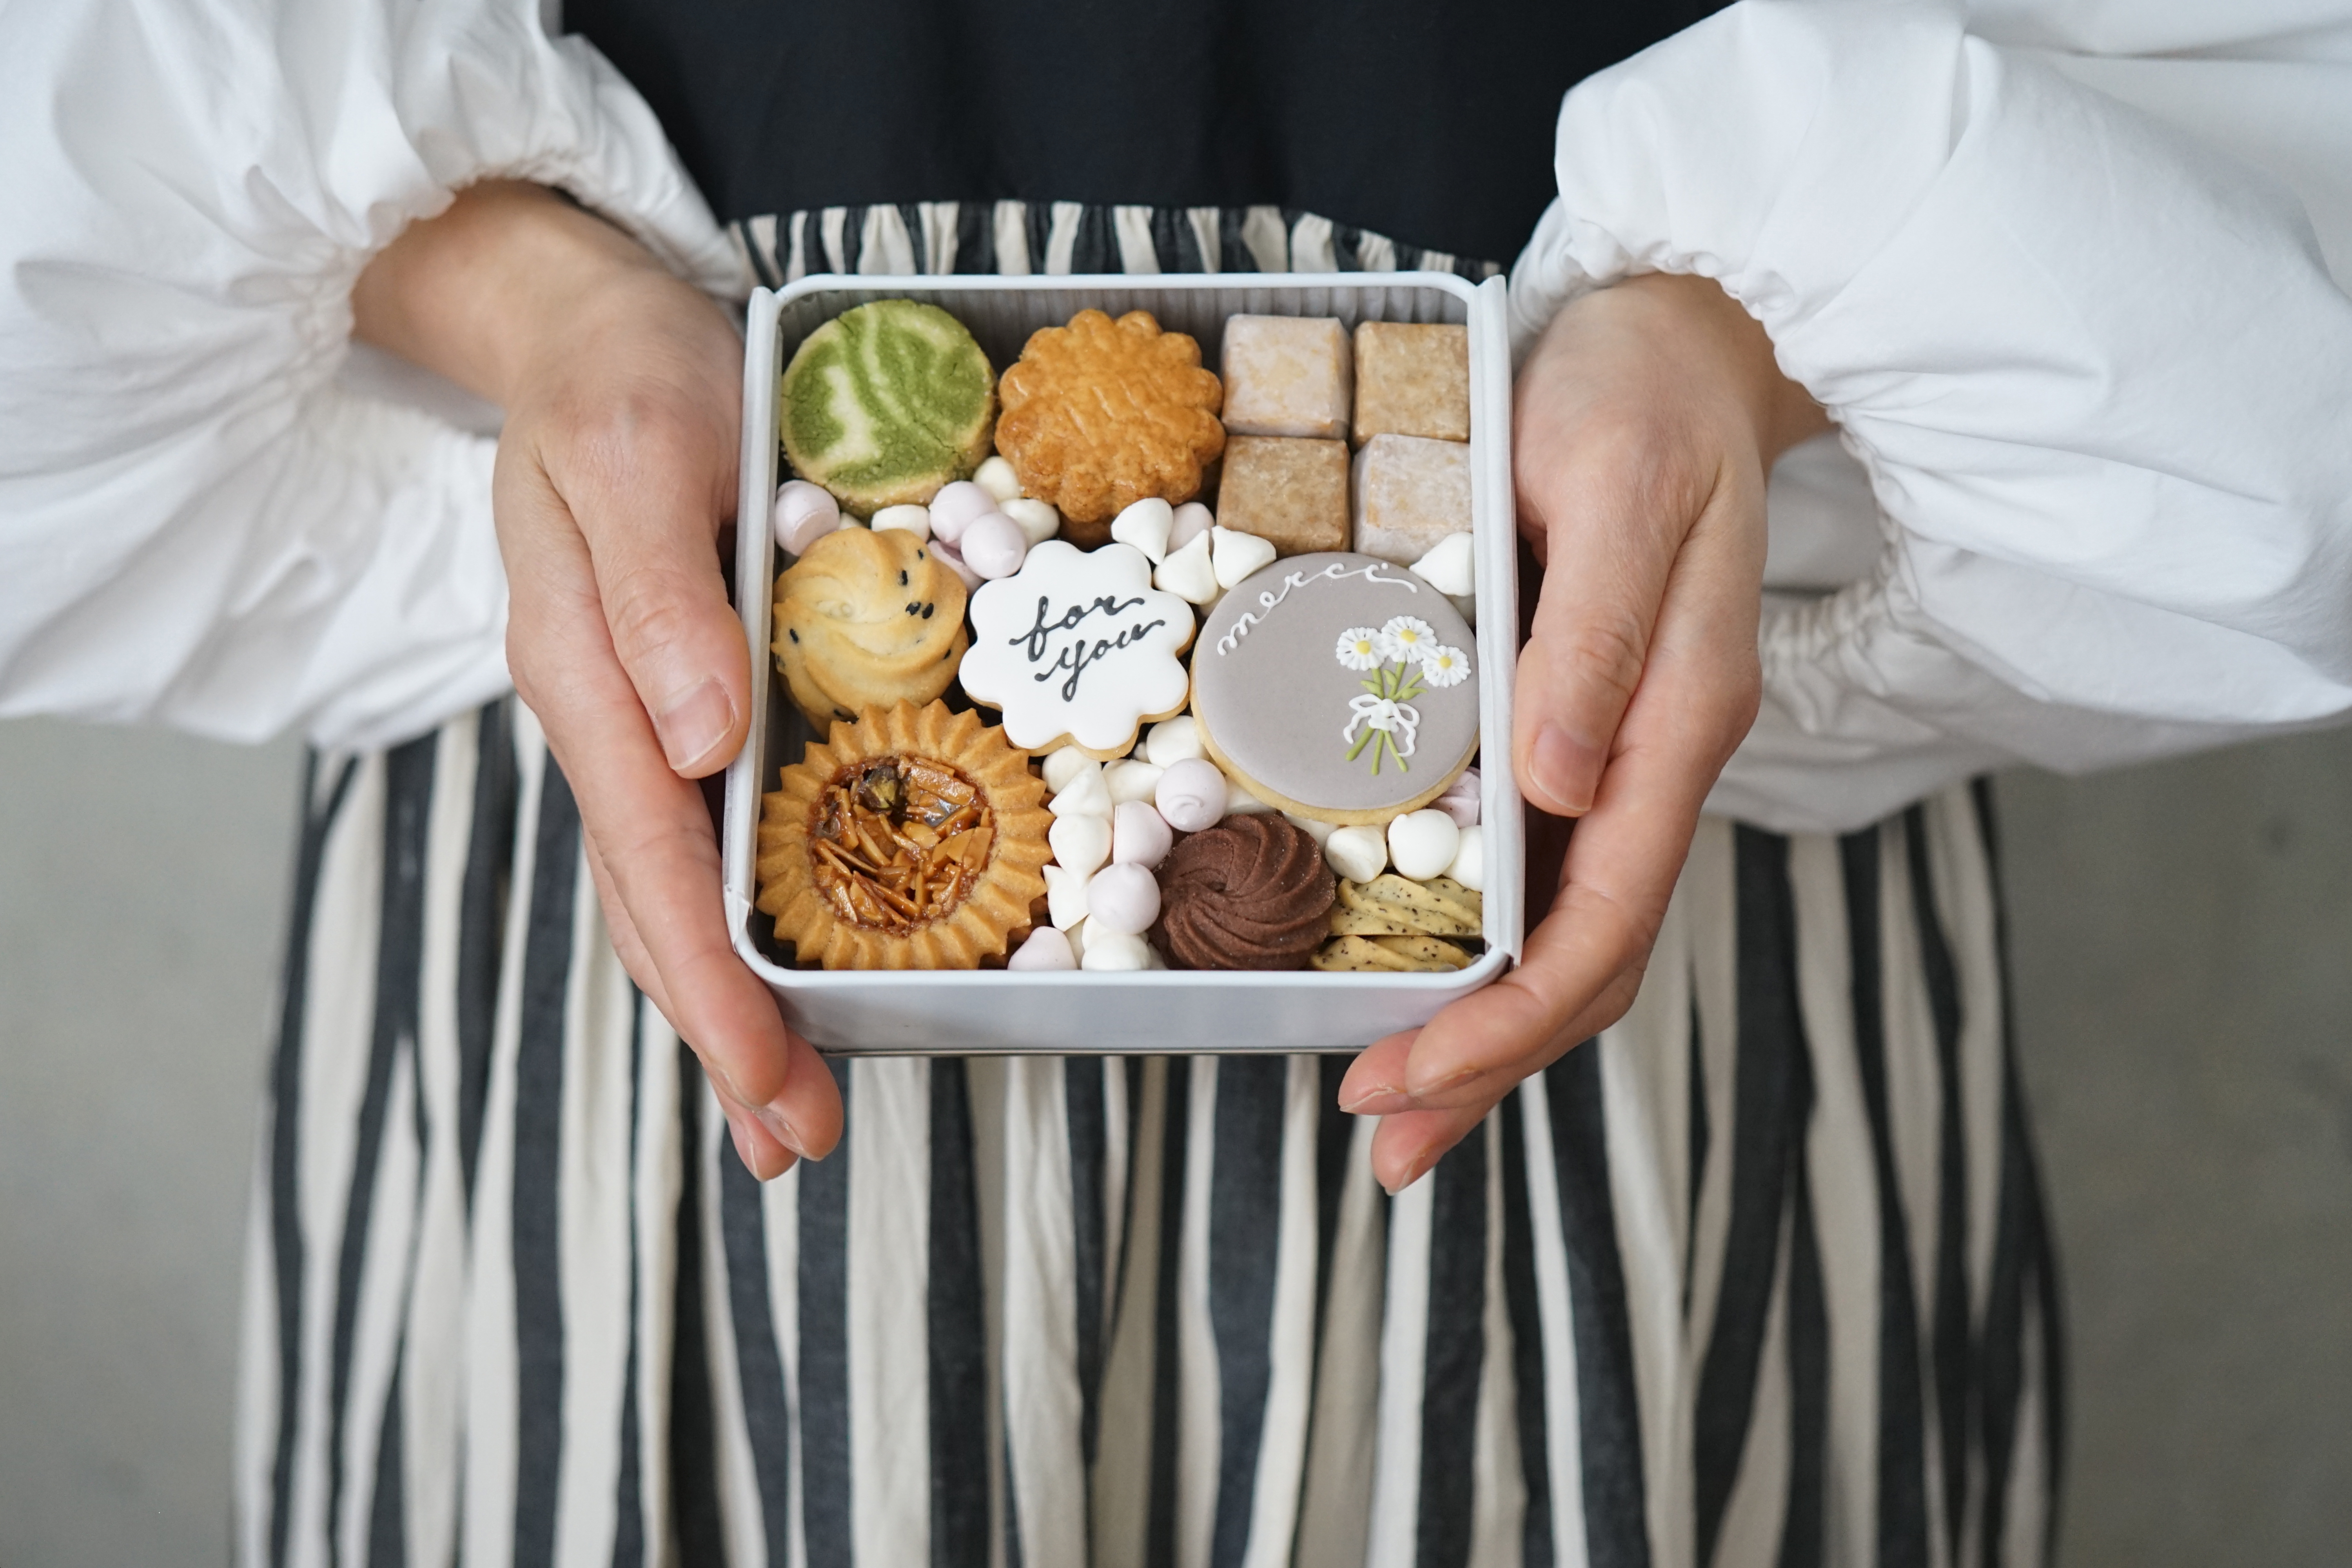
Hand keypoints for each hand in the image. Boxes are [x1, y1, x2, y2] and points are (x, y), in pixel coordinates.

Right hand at [355, 183, 839, 1180]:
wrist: (584, 328)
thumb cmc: (625, 375)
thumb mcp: (639, 449)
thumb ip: (658, 593)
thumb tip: (699, 740)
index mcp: (588, 672)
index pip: (652, 860)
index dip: (711, 982)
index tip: (769, 1076)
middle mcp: (607, 716)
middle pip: (655, 906)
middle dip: (726, 1033)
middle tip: (800, 1141)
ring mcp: (637, 716)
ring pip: (672, 890)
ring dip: (728, 1002)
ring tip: (793, 1107)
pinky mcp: (673, 700)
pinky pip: (697, 836)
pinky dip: (735, 919)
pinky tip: (782, 972)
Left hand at [1337, 273, 1827, 1191]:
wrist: (1681, 339)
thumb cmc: (1643, 399)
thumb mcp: (1616, 491)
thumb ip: (1593, 638)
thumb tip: (1557, 786)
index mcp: (1673, 720)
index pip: (1603, 915)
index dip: (1511, 1015)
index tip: (1414, 1073)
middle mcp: (1648, 757)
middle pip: (1587, 957)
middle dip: (1489, 1060)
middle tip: (1385, 1136)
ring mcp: (1614, 752)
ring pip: (1564, 931)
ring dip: (1485, 1027)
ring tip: (1395, 1100)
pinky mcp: (1574, 729)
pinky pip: (1539, 870)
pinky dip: (1483, 945)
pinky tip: (1423, 975)